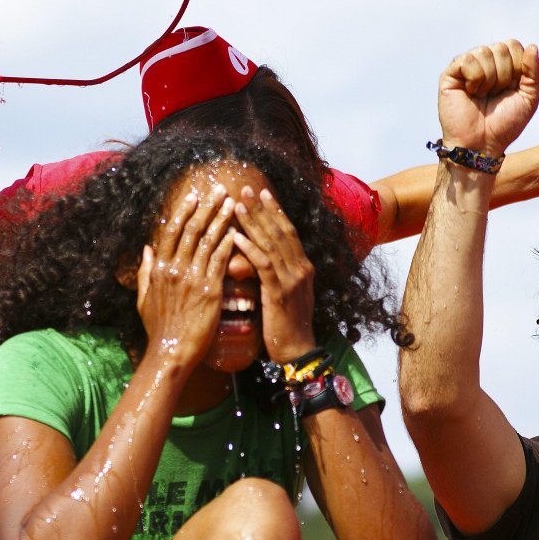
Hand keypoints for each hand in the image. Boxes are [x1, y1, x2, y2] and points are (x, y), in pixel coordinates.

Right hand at [136, 186, 236, 365]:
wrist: (171, 351)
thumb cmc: (158, 328)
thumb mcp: (143, 298)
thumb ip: (145, 271)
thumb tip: (147, 249)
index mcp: (159, 268)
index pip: (172, 232)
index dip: (184, 212)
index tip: (194, 196)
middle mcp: (175, 269)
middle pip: (192, 230)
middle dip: (207, 207)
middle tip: (219, 189)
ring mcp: (192, 278)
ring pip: (208, 241)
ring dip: (221, 219)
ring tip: (233, 203)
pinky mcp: (210, 291)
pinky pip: (220, 261)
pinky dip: (228, 244)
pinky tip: (238, 231)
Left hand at [232, 186, 315, 362]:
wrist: (297, 350)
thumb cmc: (286, 326)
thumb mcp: (284, 294)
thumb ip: (277, 275)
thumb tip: (263, 259)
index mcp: (302, 267)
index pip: (288, 232)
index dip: (274, 212)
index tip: (261, 194)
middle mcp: (300, 268)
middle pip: (280, 231)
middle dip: (263, 209)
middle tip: (247, 188)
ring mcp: (292, 280)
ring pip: (271, 243)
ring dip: (253, 222)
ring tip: (238, 205)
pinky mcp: (279, 293)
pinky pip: (263, 265)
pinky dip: (250, 249)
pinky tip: (236, 237)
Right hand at [439, 40, 538, 157]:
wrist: (482, 144)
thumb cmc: (503, 124)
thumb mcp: (529, 98)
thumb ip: (536, 72)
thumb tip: (532, 47)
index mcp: (503, 65)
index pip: (514, 45)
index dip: (518, 67)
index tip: (511, 89)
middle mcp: (484, 62)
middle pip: (501, 47)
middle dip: (504, 75)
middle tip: (494, 95)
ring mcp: (466, 67)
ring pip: (484, 52)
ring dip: (488, 79)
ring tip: (482, 96)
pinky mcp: (450, 74)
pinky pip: (467, 60)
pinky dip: (474, 79)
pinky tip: (470, 92)